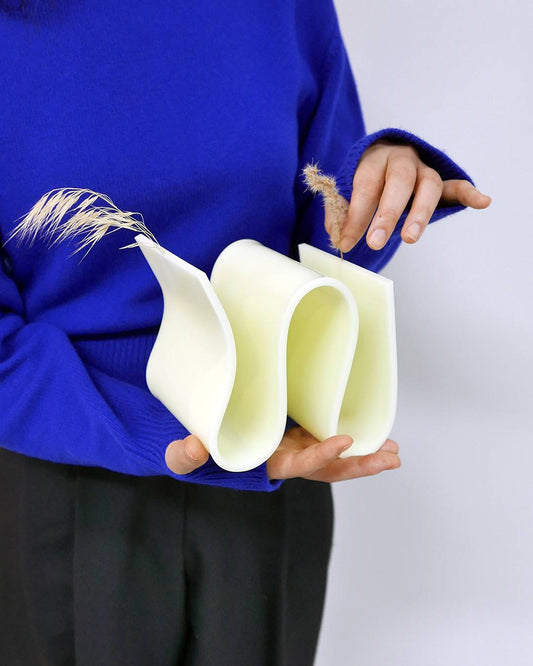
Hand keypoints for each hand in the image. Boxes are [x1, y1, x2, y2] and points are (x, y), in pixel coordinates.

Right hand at [165, 427, 400, 482]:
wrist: (209, 440)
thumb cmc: (200, 449)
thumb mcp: (186, 453)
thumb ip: (186, 455)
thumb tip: (195, 448)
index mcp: (268, 464)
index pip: (299, 466)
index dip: (321, 456)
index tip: (343, 441)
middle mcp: (289, 460)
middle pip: (330, 469)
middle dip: (360, 466)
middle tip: (390, 458)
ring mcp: (297, 448)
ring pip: (336, 458)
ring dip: (365, 456)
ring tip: (393, 451)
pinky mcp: (299, 433)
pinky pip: (330, 439)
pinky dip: (353, 439)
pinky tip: (374, 433)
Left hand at [329, 139, 491, 252]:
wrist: (386, 155)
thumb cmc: (366, 179)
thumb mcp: (348, 190)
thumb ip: (341, 211)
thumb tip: (337, 234)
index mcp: (374, 159)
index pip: (366, 185)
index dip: (356, 214)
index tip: (347, 241)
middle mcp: (402, 160)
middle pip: (398, 183)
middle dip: (386, 214)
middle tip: (376, 242)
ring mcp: (424, 169)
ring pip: (428, 185)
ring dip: (419, 213)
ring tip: (410, 239)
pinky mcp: (442, 181)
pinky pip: (458, 185)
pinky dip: (470, 194)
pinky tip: (483, 202)